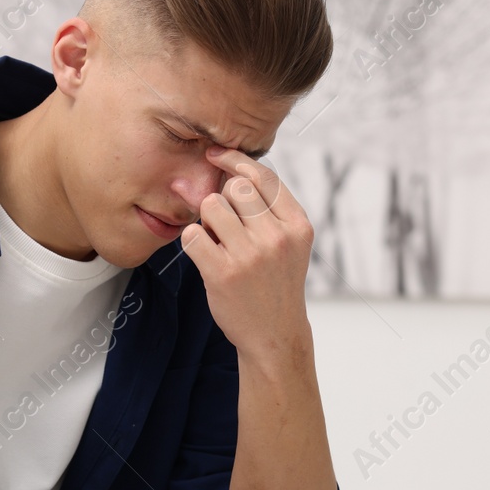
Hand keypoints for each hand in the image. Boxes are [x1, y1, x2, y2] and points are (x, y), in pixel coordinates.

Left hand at [179, 145, 315, 359]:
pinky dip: (192, 240)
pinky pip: (192, 234)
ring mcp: (250, 256)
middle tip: (224, 223)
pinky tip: (203, 253)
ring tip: (216, 240)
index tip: (216, 155)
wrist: (274, 335)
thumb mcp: (290, 244)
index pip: (263, 176)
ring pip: (211, 205)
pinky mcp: (223, 273)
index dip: (236, 160)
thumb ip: (271, 210)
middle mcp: (277, 237)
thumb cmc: (275, 283)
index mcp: (298, 225)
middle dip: (223, 198)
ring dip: (206, 219)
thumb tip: (233, 169)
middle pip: (235, 187)